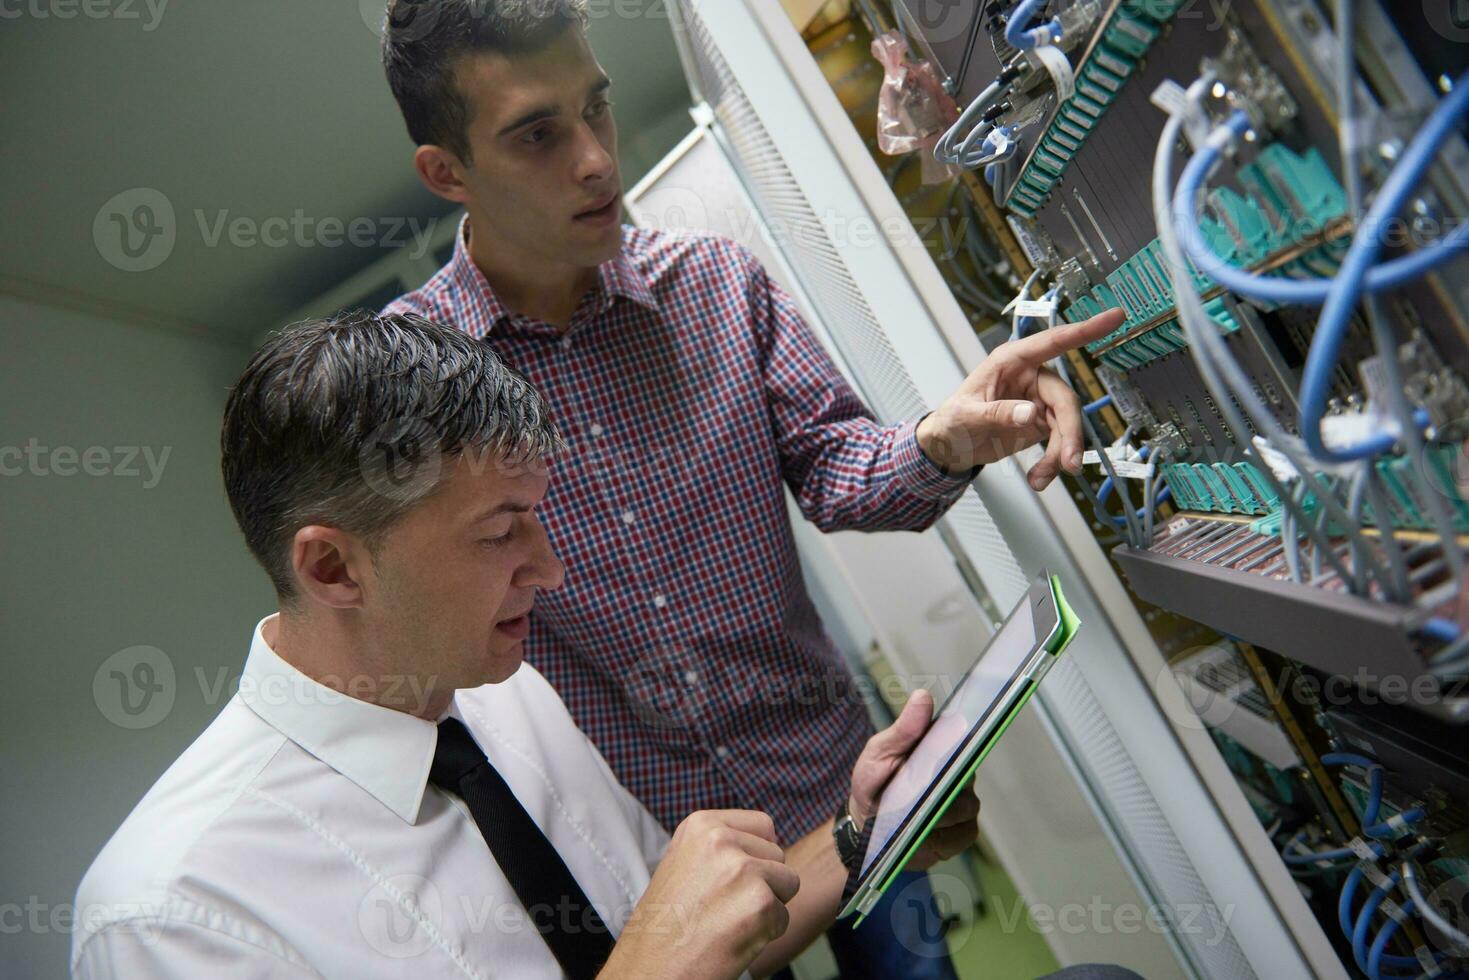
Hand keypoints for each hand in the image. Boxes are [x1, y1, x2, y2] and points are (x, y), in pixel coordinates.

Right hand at [602, 810, 798, 979]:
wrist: (650, 969)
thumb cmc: (666, 924)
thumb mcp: (683, 862)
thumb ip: (721, 846)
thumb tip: (770, 840)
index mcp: (702, 824)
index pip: (763, 825)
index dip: (757, 856)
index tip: (732, 879)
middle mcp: (722, 840)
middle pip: (778, 855)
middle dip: (763, 883)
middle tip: (725, 907)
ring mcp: (742, 869)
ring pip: (788, 883)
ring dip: (767, 907)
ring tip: (729, 921)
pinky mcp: (760, 903)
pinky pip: (783, 917)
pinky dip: (766, 934)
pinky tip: (733, 940)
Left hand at [846, 690, 980, 871]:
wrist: (868, 825)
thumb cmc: (875, 782)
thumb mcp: (880, 752)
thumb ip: (903, 729)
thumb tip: (923, 696)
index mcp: (941, 748)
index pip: (964, 738)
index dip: (963, 740)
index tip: (948, 747)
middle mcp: (959, 772)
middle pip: (967, 775)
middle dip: (942, 785)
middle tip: (917, 791)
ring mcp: (964, 803)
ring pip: (966, 807)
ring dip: (937, 813)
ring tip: (911, 815)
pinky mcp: (963, 831)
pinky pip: (964, 834)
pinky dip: (942, 837)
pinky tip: (923, 834)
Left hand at [916, 308, 1124, 489]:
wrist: (948, 447)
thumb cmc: (952, 421)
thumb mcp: (966, 416)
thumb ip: (996, 413)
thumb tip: (1030, 414)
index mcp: (1012, 361)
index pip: (1053, 342)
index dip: (1085, 330)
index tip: (1115, 317)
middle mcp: (1031, 377)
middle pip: (1065, 400)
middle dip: (1070, 433)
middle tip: (1069, 463)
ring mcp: (1039, 401)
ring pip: (1066, 425)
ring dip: (1060, 453)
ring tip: (1041, 478)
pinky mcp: (1043, 424)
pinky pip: (1060, 442)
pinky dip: (1053, 462)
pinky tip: (1039, 477)